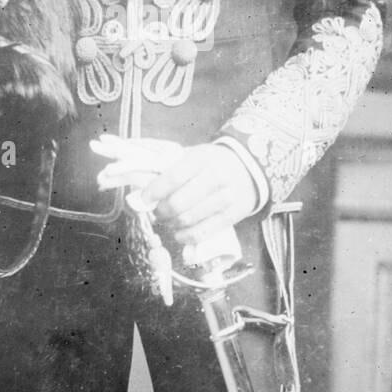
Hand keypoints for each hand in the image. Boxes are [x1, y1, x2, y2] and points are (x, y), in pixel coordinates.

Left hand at [98, 141, 256, 249]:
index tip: (144, 198)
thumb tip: (141, 184)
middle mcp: (215, 178)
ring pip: (187, 220)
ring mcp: (225, 199)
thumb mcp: (194, 155)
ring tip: (168, 220)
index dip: (153, 191)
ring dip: (171, 224)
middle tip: (156, 212)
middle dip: (160, 211)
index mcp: (201, 159)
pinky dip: (184, 236)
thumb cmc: (214, 162)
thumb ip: (171, 167)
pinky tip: (178, 232)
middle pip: (177, 204)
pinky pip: (201, 233)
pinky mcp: (232, 216)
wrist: (251, 168)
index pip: (171, 178)